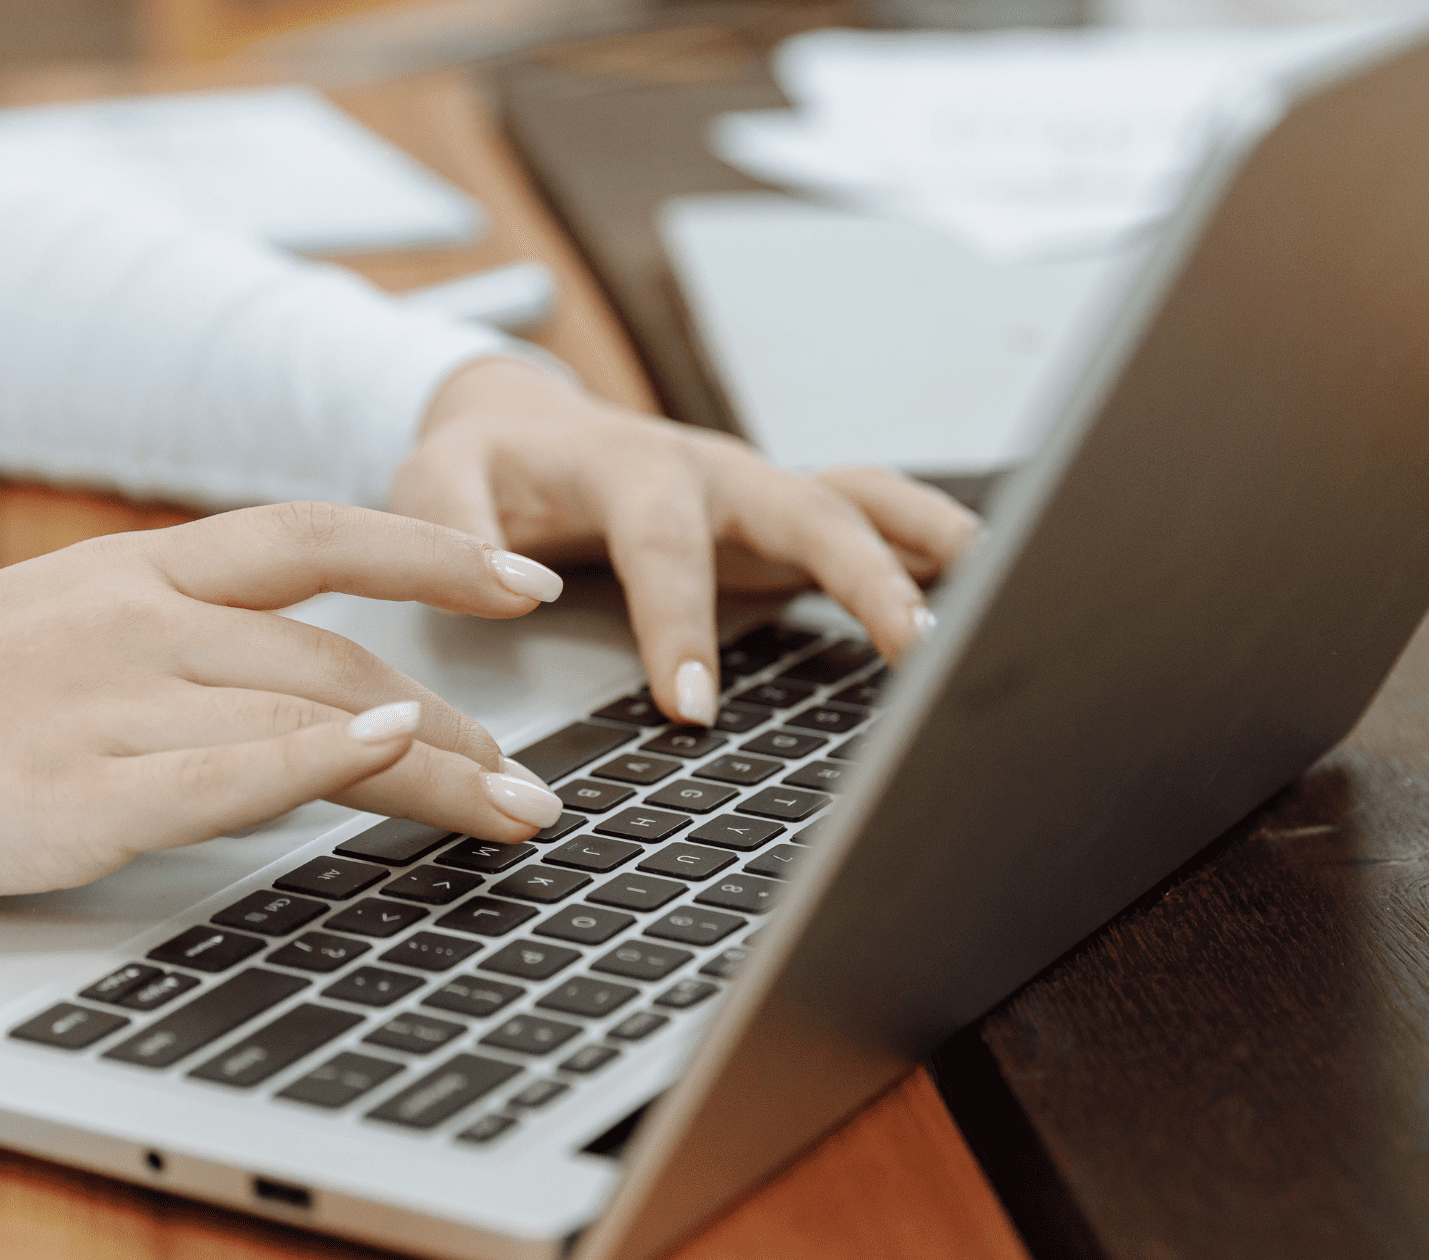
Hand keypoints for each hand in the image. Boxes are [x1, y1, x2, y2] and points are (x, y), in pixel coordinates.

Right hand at [0, 503, 569, 907]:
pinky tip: (399, 755)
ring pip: (312, 715)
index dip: (432, 554)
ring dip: (436, 766)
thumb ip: (164, 641)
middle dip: (460, 718)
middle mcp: (129, 619)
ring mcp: (103, 705)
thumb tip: (288, 687)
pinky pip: (227, 772)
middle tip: (531, 775)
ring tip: (512, 810)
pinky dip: (326, 761)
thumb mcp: (42, 631)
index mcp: (124, 570)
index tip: (521, 584)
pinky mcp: (72, 799)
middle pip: (339, 652)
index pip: (313, 536)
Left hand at [391, 357, 980, 725]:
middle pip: (803, 510)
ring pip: (856, 500)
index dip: (679, 623)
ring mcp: (756, 490)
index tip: (690, 707)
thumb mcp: (434, 479)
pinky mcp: (779, 517)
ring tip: (994, 595)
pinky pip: (866, 517)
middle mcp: (710, 470)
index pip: (663, 545)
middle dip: (861, 575)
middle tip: (909, 648)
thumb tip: (512, 587)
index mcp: (627, 466)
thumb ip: (452, 524)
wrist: (520, 424)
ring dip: (922, 545)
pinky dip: (924, 543)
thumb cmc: (484, 463)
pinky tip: (979, 587)